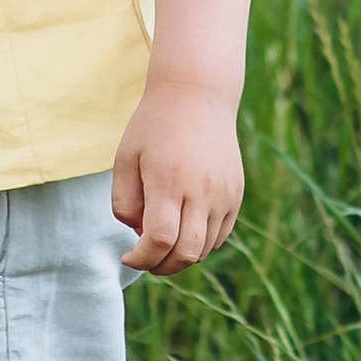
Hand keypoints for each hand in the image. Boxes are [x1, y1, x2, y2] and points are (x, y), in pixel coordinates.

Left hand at [111, 76, 243, 273]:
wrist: (198, 94)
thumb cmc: (154, 126)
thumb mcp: (126, 158)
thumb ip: (124, 202)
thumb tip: (139, 235)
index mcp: (169, 181)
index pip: (160, 240)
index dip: (141, 258)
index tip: (128, 255)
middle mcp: (202, 191)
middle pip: (186, 253)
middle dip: (161, 266)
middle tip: (145, 258)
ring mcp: (224, 194)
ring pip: (204, 248)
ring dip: (181, 256)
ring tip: (163, 240)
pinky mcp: (236, 193)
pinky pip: (220, 235)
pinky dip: (200, 242)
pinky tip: (183, 227)